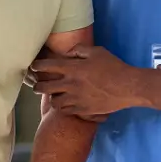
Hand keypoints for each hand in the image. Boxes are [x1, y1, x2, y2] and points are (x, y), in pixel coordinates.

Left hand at [29, 45, 144, 117]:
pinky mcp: (82, 110)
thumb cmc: (113, 66)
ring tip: (53, 95)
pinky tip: (65, 104)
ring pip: (54, 102)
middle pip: (44, 87)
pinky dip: (63, 107)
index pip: (47, 66)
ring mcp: (75, 99)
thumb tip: (67, 54)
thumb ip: (79, 50)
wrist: (126, 86)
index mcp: (72, 68)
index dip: (37, 66)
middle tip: (36, 85)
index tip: (34, 66)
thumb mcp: (96, 51)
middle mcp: (70, 84)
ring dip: (52, 97)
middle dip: (37, 86)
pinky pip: (65, 111)